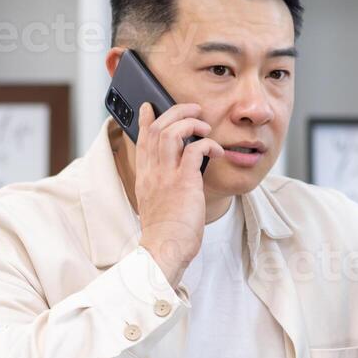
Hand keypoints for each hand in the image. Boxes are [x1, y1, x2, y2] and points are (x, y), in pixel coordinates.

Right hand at [133, 101, 224, 286]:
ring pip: (172, 133)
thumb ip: (162, 187)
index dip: (146, 120)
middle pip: (157, 129)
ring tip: (205, 126)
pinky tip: (216, 150)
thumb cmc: (165, 234)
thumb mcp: (156, 205)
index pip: (142, 140)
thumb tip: (178, 177)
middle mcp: (152, 173)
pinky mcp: (184, 183)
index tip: (149, 107)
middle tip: (193, 109)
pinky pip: (194, 151)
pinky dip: (207, 144)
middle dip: (176, 112)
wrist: (164, 250)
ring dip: (191, 122)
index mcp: (145, 178)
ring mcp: (166, 177)